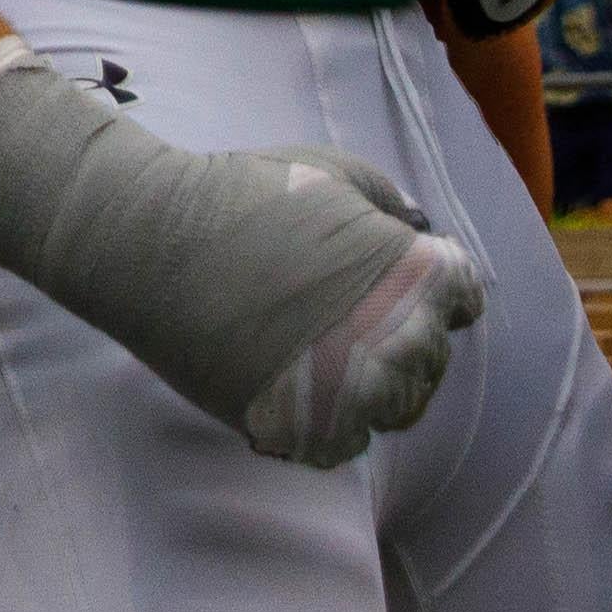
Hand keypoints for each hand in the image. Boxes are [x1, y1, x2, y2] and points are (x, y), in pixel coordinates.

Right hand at [0, 48, 480, 470]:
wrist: (152, 240)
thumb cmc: (239, 194)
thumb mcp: (329, 169)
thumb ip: (389, 203)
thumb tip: (415, 229)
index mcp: (422, 276)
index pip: (460, 303)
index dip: (418, 290)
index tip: (374, 281)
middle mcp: (407, 342)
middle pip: (430, 358)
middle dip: (391, 336)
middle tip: (327, 311)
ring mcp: (362, 395)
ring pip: (395, 407)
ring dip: (365, 384)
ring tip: (310, 347)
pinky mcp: (311, 434)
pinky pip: (346, 442)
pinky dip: (325, 419)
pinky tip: (289, 376)